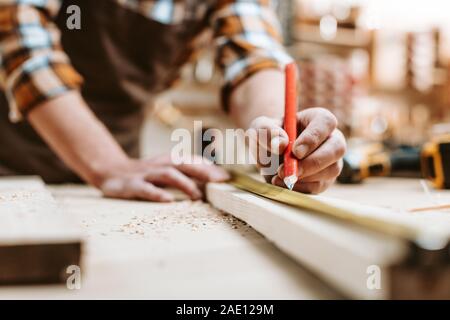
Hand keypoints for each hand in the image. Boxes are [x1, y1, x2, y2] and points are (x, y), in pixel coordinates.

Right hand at [99, 154, 229, 201]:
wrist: (111, 171)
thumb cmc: (146, 174)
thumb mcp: (166, 171)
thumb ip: (186, 175)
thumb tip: (212, 183)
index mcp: (168, 160)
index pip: (192, 160)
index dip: (210, 167)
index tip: (227, 177)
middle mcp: (159, 164)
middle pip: (183, 163)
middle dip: (202, 172)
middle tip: (218, 183)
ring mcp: (145, 174)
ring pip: (167, 174)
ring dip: (184, 184)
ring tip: (197, 196)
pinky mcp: (131, 185)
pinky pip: (145, 189)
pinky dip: (157, 194)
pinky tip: (168, 201)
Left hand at [250, 108, 345, 193]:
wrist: (268, 155)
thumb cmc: (268, 136)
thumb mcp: (260, 128)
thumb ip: (267, 131)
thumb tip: (281, 144)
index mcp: (318, 119)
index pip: (326, 122)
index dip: (313, 137)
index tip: (295, 151)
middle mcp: (331, 138)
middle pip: (337, 148)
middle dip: (313, 162)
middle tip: (288, 170)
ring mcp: (331, 160)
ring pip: (331, 170)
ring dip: (304, 177)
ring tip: (278, 175)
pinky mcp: (325, 180)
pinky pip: (319, 186)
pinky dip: (300, 188)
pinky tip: (282, 183)